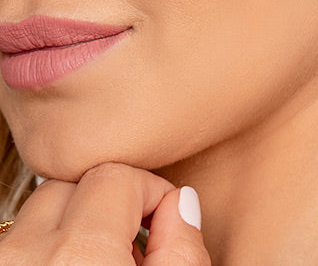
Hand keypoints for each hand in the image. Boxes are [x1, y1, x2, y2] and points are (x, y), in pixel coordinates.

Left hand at [0, 162, 210, 264]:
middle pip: (74, 184)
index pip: (117, 177)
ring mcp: (2, 263)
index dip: (149, 194)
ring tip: (94, 265)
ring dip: (70, 226)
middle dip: (106, 207)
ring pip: (40, 209)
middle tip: (130, 249)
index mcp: (79, 257)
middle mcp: (26, 256)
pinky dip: (41, 248)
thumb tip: (181, 204)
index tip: (162, 223)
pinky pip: (18, 239)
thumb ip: (183, 253)